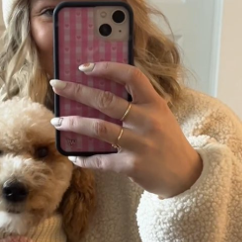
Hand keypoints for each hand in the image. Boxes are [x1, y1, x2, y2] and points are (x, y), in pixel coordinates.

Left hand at [51, 62, 202, 198]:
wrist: (185, 175)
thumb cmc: (167, 142)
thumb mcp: (160, 116)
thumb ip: (138, 104)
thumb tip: (100, 94)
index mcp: (154, 103)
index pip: (130, 75)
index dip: (106, 67)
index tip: (83, 67)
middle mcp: (147, 120)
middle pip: (106, 100)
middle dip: (76, 91)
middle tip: (56, 85)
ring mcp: (140, 143)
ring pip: (98, 128)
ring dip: (73, 123)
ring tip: (57, 121)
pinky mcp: (132, 165)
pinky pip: (101, 160)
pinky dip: (84, 159)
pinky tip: (74, 157)